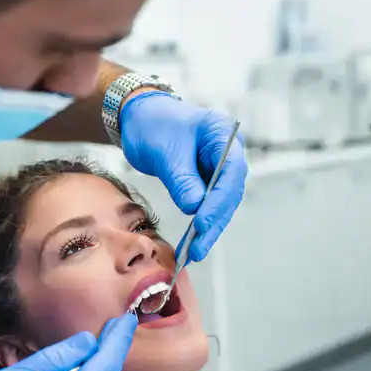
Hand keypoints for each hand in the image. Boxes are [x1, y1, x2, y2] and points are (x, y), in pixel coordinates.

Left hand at [120, 91, 246, 261]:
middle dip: (214, 221)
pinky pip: (208, 204)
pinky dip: (200, 223)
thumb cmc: (152, 125)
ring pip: (221, 203)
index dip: (218, 201)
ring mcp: (219, 167)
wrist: (140, 117)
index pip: (231, 172)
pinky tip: (192, 243)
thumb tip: (195, 208)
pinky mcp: (207, 180)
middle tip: (199, 248)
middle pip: (229, 192)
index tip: (203, 223)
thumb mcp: (164, 152)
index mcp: (223, 135)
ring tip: (194, 252)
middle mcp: (228, 152)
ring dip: (208, 228)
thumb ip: (181, 179)